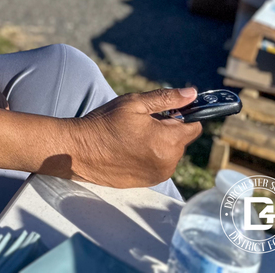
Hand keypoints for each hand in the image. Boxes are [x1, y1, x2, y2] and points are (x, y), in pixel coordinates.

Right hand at [67, 87, 201, 187]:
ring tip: (134, 137)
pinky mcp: (148, 182)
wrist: (80, 150)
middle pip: (181, 141)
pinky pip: (159, 165)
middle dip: (168, 130)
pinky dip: (150, 157)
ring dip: (160, 144)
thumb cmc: (104, 123)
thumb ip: (166, 98)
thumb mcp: (134, 103)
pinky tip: (130, 150)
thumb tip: (192, 93)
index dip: (183, 116)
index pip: (194, 127)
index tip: (167, 112)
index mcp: (168, 141)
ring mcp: (158, 175)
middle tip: (142, 123)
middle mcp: (168, 162)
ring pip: (170, 154)